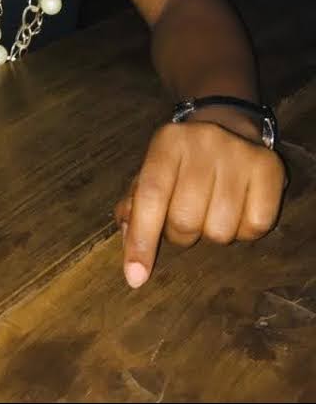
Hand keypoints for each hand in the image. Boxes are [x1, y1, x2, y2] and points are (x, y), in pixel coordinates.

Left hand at [114, 120, 286, 288]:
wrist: (228, 126)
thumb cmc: (181, 162)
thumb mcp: (152, 172)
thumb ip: (136, 208)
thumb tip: (132, 254)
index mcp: (168, 141)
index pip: (151, 195)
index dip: (142, 238)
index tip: (135, 276)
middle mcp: (203, 141)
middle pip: (185, 219)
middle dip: (180, 235)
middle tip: (183, 222)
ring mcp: (239, 154)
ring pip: (221, 231)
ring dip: (212, 234)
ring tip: (211, 211)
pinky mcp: (270, 169)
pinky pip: (255, 228)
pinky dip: (244, 232)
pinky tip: (238, 210)